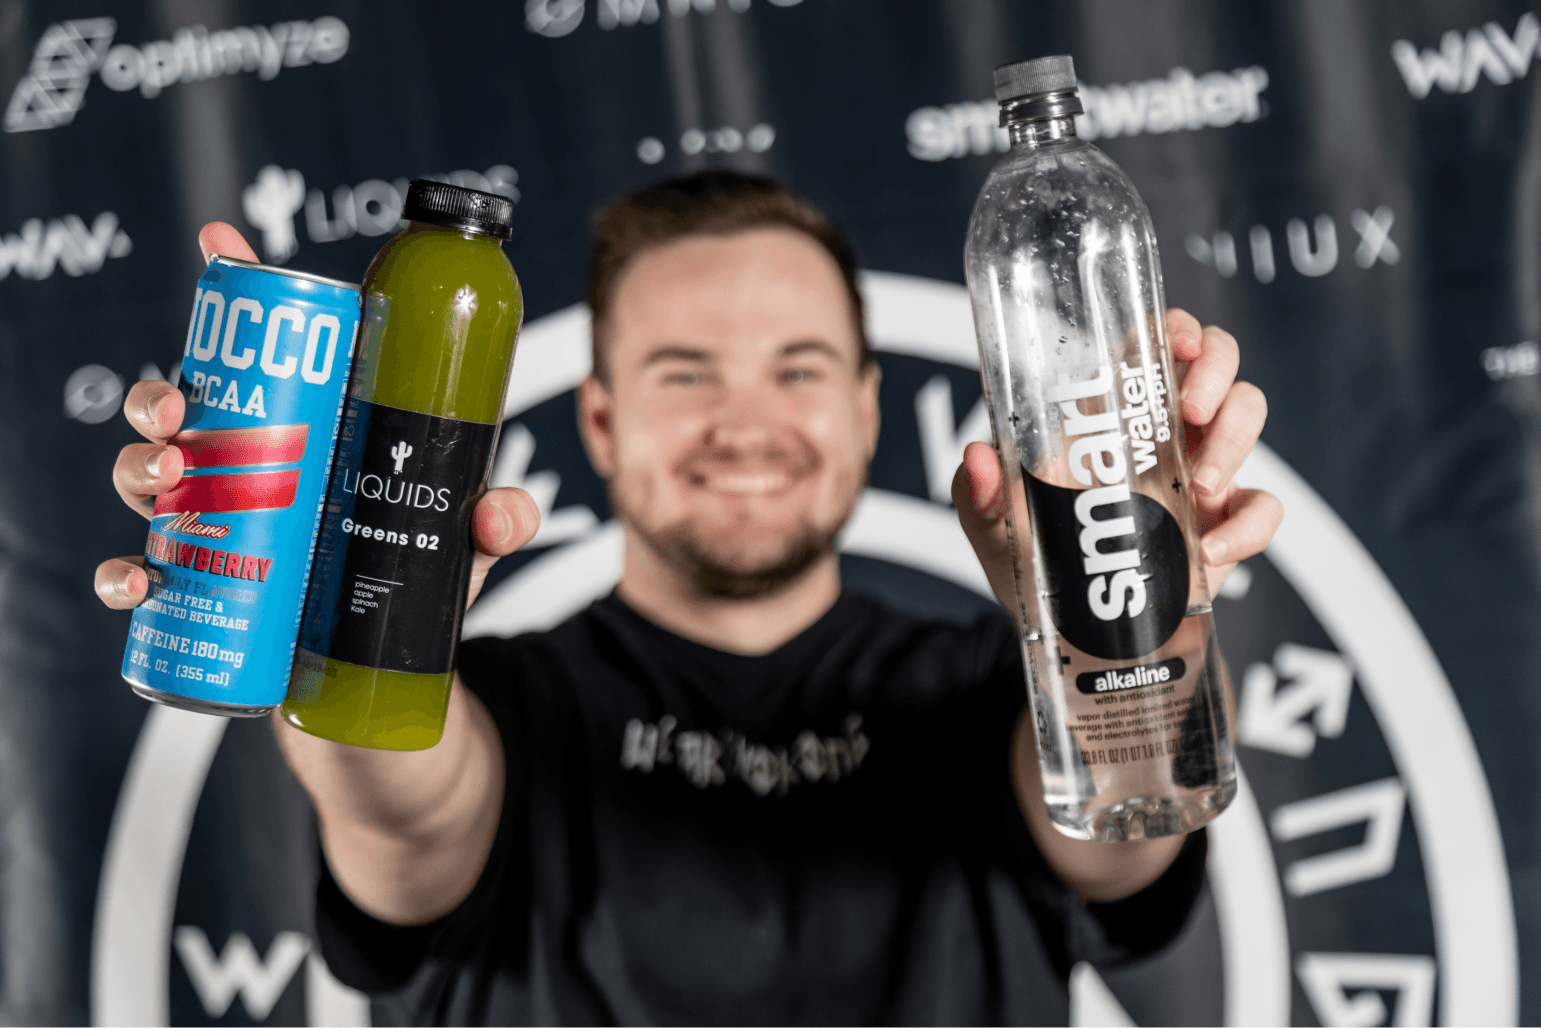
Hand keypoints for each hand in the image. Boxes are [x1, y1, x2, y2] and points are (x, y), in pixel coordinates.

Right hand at [94, 222, 541, 612]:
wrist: (387, 658)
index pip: (264, 348)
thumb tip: (496, 512)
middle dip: (160, 396)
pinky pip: (140, 572)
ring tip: (166, 475)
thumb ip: (495, 518)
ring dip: (137, 467)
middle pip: (181, 408)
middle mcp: (244, 463)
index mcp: (303, 426)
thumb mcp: (462, 536)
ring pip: (146, 477)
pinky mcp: (198, 587)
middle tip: (181, 409)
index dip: (235, 284)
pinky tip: (141, 578)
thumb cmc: (414, 570)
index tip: (219, 241)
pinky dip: (125, 574)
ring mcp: (213, 521)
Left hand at [953, 308, 1280, 602]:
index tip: (1175, 343)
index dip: (1174, 328)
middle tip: (1190, 409)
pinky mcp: (1226, 523)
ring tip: (1200, 486)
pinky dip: (1249, 526)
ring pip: (1248, 413)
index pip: (1152, 343)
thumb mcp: (994, 526)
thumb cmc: (1035, 559)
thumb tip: (977, 458)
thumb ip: (979, 494)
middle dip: (1216, 369)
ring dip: (1235, 438)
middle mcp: (1162, 430)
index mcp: (1109, 413)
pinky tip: (1209, 551)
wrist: (1072, 633)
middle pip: (1217, 361)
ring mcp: (1202, 471)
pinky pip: (1263, 507)